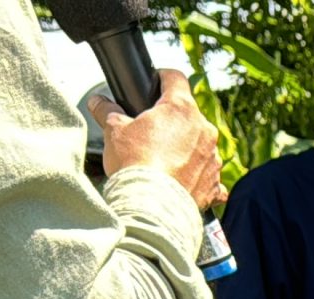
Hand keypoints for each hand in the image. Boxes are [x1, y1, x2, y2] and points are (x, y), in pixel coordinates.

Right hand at [91, 71, 227, 208]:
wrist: (152, 206)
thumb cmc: (135, 164)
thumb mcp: (114, 131)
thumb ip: (107, 111)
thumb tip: (98, 102)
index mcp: (180, 109)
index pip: (175, 78)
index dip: (163, 77)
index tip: (156, 82)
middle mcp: (204, 129)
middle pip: (188, 114)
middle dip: (171, 120)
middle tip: (151, 131)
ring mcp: (212, 157)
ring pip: (199, 144)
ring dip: (185, 148)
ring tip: (163, 160)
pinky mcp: (214, 182)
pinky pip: (208, 174)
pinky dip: (197, 176)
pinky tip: (182, 181)